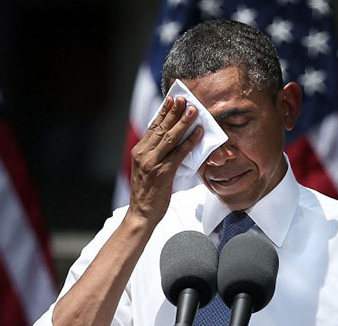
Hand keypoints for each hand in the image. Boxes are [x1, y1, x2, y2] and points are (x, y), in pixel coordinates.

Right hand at [128, 95, 202, 225]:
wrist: (141, 213)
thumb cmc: (147, 193)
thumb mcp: (147, 169)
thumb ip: (156, 156)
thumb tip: (173, 143)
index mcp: (139, 151)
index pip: (152, 127)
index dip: (163, 112)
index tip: (171, 100)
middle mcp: (143, 154)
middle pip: (161, 128)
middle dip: (173, 112)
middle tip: (184, 99)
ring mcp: (153, 163)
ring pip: (170, 138)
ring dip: (183, 122)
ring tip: (194, 111)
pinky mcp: (163, 173)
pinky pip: (179, 153)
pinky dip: (190, 142)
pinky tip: (198, 133)